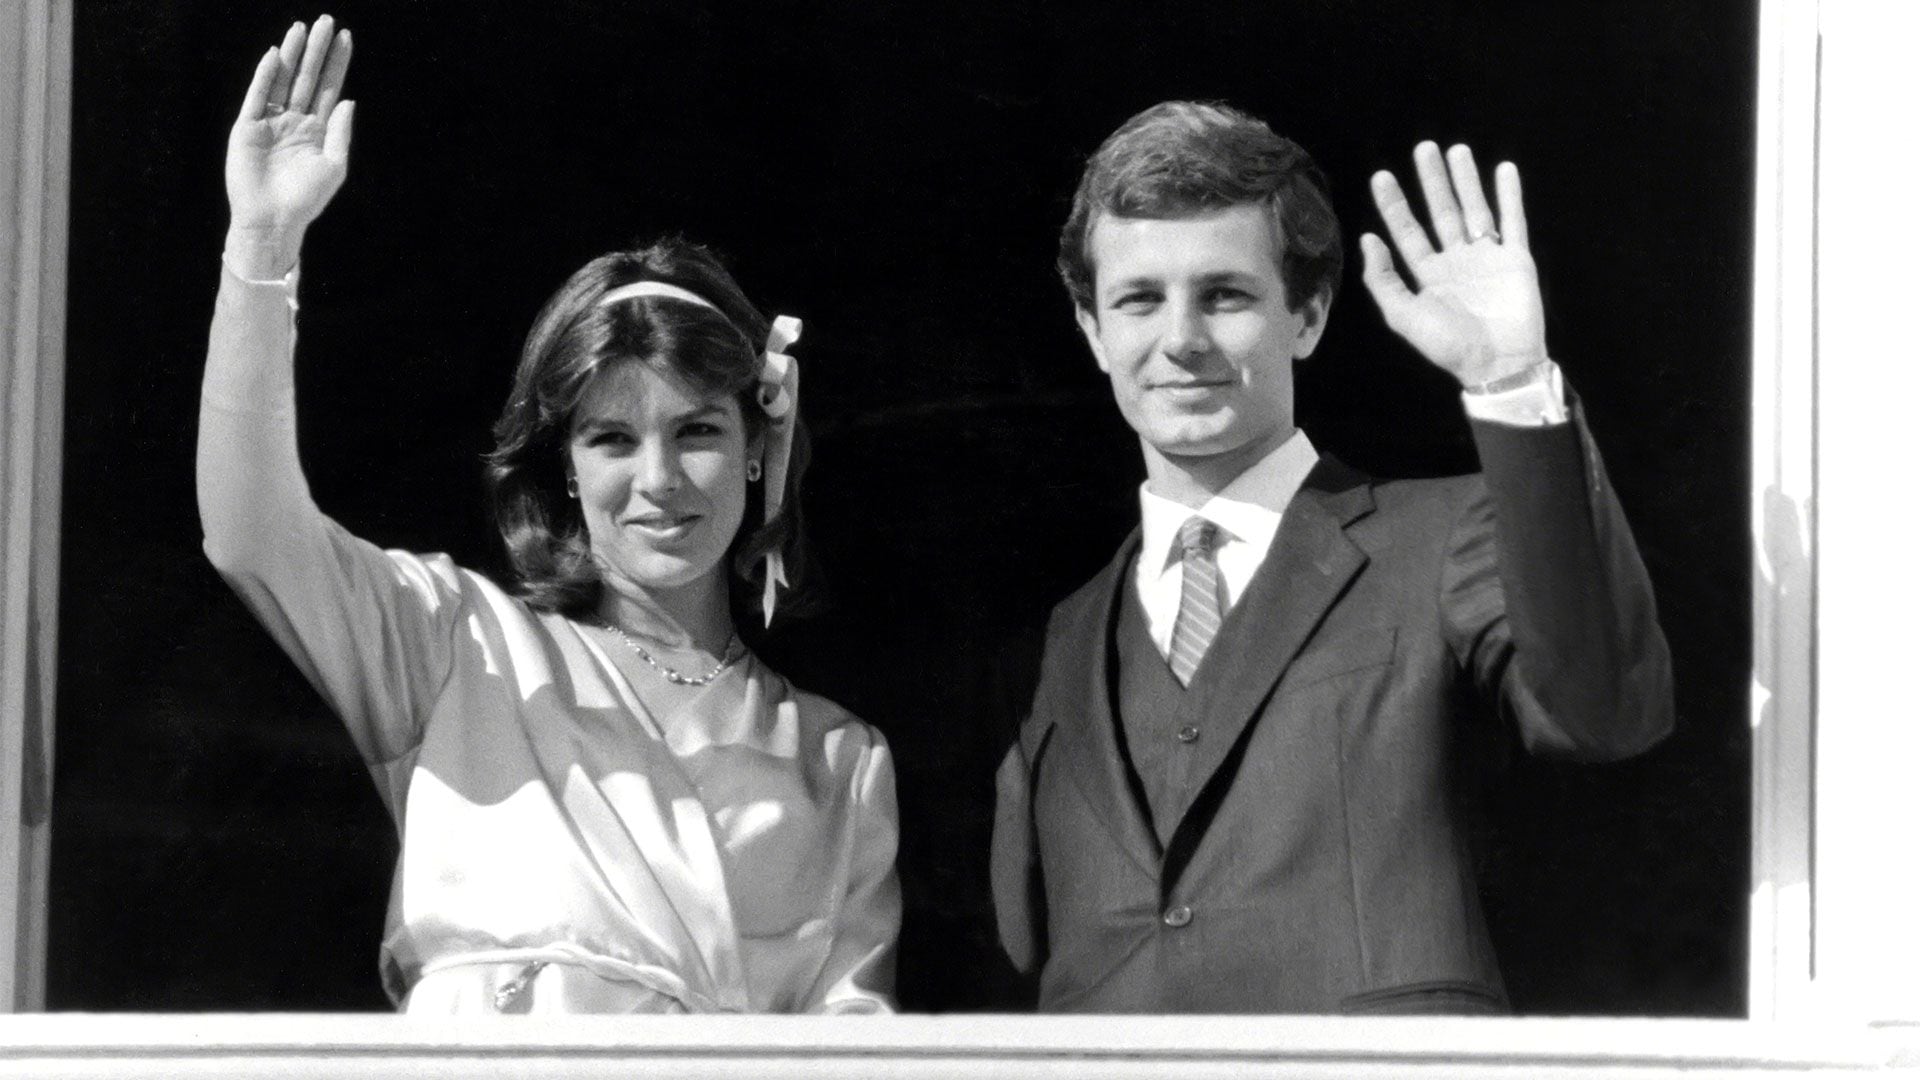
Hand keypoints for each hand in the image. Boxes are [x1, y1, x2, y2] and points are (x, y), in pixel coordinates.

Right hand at [224, 16, 353, 272]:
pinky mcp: (247, 128)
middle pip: (308, 77)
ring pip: (284, 81)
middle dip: (317, 50)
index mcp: (316, 130)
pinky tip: (276, 56)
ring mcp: (270, 122)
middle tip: (327, 21)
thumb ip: (341, 132)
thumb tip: (350, 99)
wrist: (274, 221)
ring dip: (293, 54)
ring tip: (302, 28)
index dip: (337, 64)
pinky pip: (258, 96)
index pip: (329, 88)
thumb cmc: (306, 199)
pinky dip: (266, 76)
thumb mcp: (334, 166)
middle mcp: (293, 121)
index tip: (346, 38)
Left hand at [1360, 142, 1547, 387]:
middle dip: (1432, 182)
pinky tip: (1504, 170)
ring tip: (1457, 150)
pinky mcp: (1517, 260)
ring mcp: (1487, 259)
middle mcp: (1456, 262)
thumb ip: (1383, 280)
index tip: (1382, 176)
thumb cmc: (1449, 346)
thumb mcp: (1404, 316)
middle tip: (1424, 148)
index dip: (1394, 205)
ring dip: (1466, 180)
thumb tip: (1367, 239)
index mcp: (1428, 276)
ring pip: (1475, 210)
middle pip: (1441, 213)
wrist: (1499, 364)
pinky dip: (1510, 195)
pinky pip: (1513, 221)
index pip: (1407, 233)